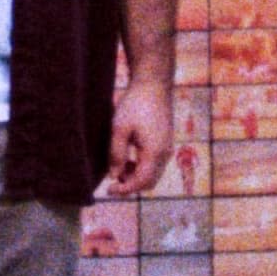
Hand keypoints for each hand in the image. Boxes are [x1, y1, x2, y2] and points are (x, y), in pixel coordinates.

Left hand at [99, 74, 174, 199]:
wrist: (154, 84)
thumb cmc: (135, 104)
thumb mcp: (119, 128)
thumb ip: (117, 154)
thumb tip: (114, 176)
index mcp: (154, 152)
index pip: (141, 182)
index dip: (124, 190)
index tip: (108, 190)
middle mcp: (165, 153)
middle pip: (149, 182)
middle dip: (131, 185)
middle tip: (112, 180)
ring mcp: (168, 148)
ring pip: (153, 174)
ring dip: (136, 176)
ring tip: (118, 166)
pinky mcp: (166, 142)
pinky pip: (156, 164)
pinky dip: (142, 167)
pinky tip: (129, 157)